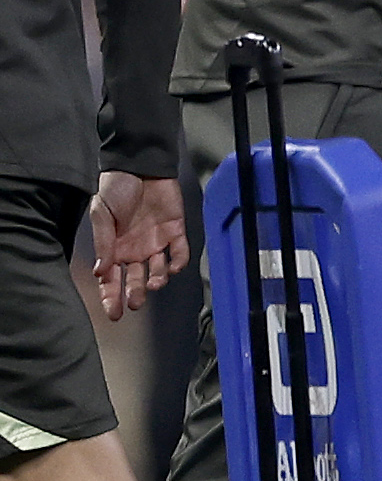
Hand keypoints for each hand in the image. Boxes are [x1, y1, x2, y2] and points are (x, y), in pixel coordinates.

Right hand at [89, 172, 186, 319]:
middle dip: (134, 294)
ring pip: (159, 270)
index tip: (113, 313)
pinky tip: (173, 268)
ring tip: (152, 284)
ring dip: (157, 279)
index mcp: (114, 248)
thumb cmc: (115, 189)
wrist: (139, 166)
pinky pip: (180, 252)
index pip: (111, 279)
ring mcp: (156, 242)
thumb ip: (103, 243)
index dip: (111, 297)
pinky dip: (178, 262)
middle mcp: (135, 250)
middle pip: (135, 279)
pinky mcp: (176, 231)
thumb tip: (101, 272)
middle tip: (135, 304)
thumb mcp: (101, 214)